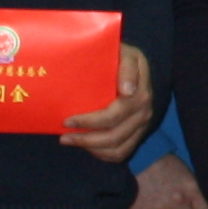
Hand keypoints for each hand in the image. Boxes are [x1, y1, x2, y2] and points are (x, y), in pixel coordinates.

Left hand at [60, 44, 157, 165]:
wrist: (134, 65)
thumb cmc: (121, 57)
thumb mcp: (125, 53)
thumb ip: (127, 68)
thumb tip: (127, 90)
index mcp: (140, 93)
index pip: (116, 115)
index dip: (91, 121)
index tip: (67, 120)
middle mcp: (144, 112)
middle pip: (115, 136)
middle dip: (86, 139)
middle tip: (63, 136)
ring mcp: (142, 125)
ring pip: (118, 149)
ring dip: (92, 148)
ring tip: (71, 141)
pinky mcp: (137, 133)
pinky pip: (121, 153)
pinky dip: (103, 154)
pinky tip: (87, 147)